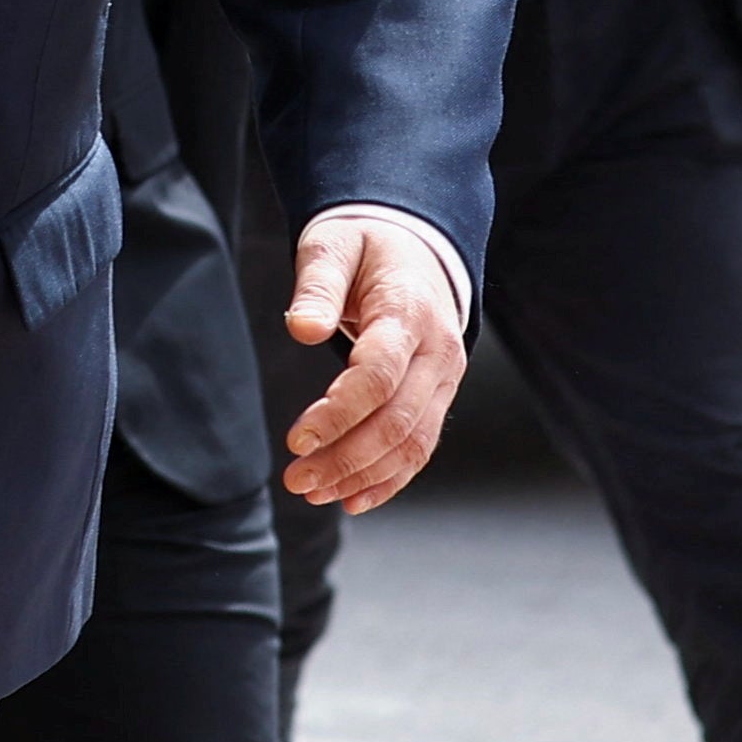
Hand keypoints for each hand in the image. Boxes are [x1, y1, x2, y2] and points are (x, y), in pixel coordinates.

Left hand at [280, 214, 468, 512]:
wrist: (417, 246)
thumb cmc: (364, 243)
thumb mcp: (333, 244)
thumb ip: (317, 285)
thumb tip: (302, 329)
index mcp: (409, 313)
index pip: (378, 376)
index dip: (338, 413)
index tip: (295, 438)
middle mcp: (438, 353)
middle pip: (397, 420)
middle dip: (346, 457)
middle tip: (296, 480)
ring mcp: (445, 379)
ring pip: (413, 442)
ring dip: (364, 475)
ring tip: (313, 492)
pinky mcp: (439, 395)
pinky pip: (421, 446)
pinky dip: (390, 478)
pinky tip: (353, 498)